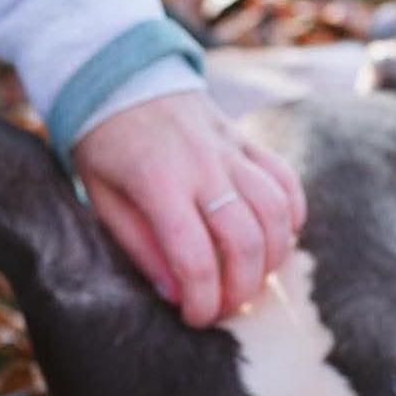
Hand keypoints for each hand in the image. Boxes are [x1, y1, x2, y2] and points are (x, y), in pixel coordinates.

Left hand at [71, 90, 305, 326]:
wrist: (121, 77)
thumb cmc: (105, 148)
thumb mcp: (103, 201)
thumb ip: (140, 248)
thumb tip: (177, 295)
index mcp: (157, 182)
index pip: (194, 257)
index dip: (203, 300)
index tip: (196, 319)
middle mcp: (202, 164)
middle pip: (245, 241)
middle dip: (241, 289)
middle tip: (224, 308)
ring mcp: (230, 149)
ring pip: (276, 213)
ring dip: (271, 259)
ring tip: (249, 280)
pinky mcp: (247, 141)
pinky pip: (286, 181)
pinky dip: (292, 217)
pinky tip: (277, 240)